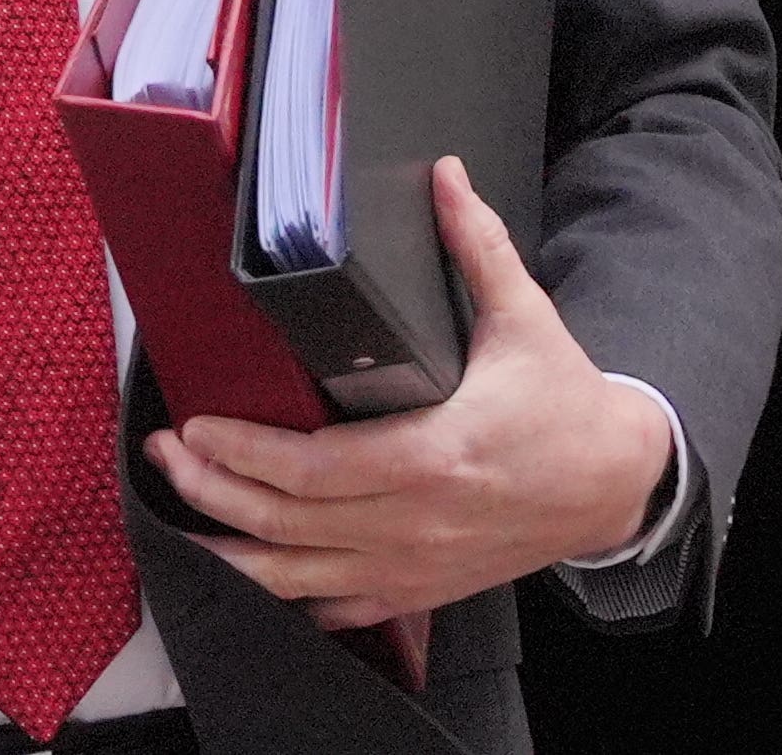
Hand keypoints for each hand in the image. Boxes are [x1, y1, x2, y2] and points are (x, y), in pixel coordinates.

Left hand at [146, 156, 674, 633]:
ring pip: (299, 577)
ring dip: (231, 549)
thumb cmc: (565, 403)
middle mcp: (417, 522)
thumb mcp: (525, 317)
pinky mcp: (420, 589)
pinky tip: (244, 573)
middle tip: (166, 455)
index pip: (315, 470)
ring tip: (178, 516)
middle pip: (289, 524)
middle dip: (213, 491)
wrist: (615, 483)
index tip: (197, 426)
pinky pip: (336, 607)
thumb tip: (443, 174)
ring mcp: (415, 565)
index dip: (245, 454)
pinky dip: (284, 595)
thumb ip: (475, 245)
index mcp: (435, 456)